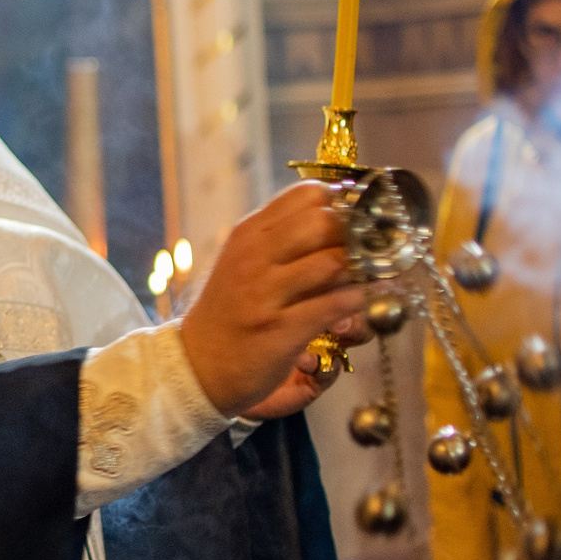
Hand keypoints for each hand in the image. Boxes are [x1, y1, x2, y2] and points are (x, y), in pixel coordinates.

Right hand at [179, 183, 365, 418]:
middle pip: (324, 221)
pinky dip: (354, 302)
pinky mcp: (281, 330)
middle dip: (353, 235)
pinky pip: (335, 305)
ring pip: (334, 262)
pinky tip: (352, 304)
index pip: (306, 194)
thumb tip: (336, 217)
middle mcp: (255, 258)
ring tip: (361, 279)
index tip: (351, 221)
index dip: (338, 204)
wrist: (197, 365)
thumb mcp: (244, 262)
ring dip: (358, 270)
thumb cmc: (229, 311)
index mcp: (249, 234)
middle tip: (362, 251)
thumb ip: (281, 239)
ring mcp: (266, 295)